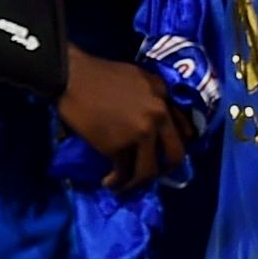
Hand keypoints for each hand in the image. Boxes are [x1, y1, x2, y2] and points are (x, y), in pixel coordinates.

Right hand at [57, 53, 187, 189]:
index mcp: (165, 97)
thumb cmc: (100, 74)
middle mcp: (159, 116)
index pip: (186, 131)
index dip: (177, 146)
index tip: (166, 153)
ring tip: (127, 185)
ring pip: (149, 169)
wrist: (71, 77)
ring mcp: (141, 133)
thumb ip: (155, 97)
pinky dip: (117, 181)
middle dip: (166, 169)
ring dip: (139, 182)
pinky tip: (109, 182)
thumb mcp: (140, 78)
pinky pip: (123, 171)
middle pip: (175, 154)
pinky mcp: (118, 146)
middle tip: (154, 174)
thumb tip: (157, 119)